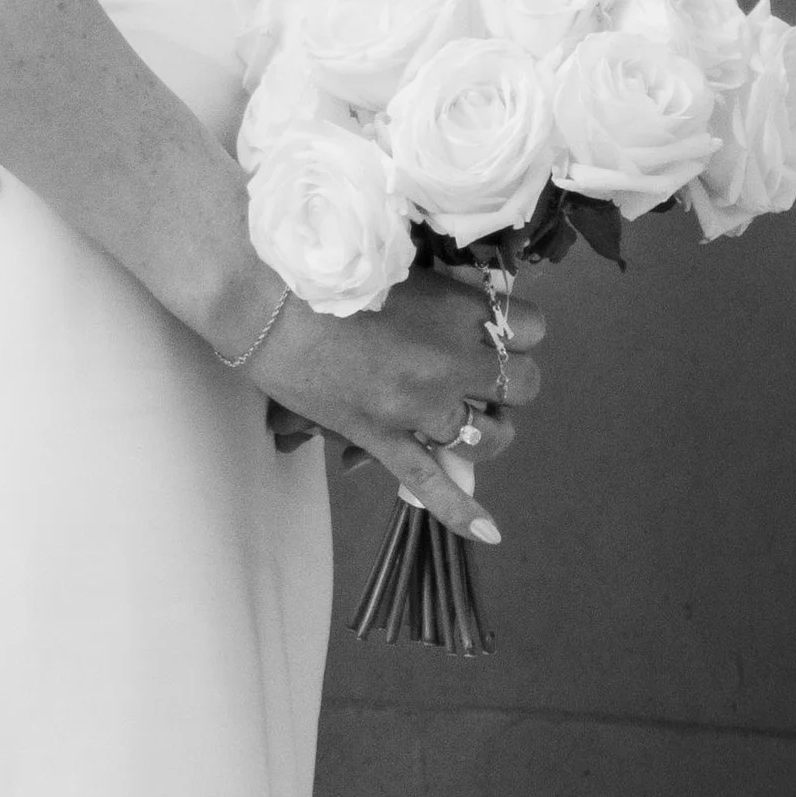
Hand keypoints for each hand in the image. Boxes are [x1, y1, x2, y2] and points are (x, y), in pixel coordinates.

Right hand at [255, 263, 544, 541]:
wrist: (263, 299)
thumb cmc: (327, 266)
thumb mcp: (400, 263)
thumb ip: (442, 287)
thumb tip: (468, 298)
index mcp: (460, 311)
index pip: (532, 327)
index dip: (517, 328)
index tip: (498, 325)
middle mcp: (452, 363)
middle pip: (522, 384)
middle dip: (508, 376)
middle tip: (478, 367)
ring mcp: (419, 407)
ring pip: (490, 436)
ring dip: (489, 427)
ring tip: (471, 415)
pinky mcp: (383, 439)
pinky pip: (431, 484)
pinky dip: (462, 511)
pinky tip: (490, 533)